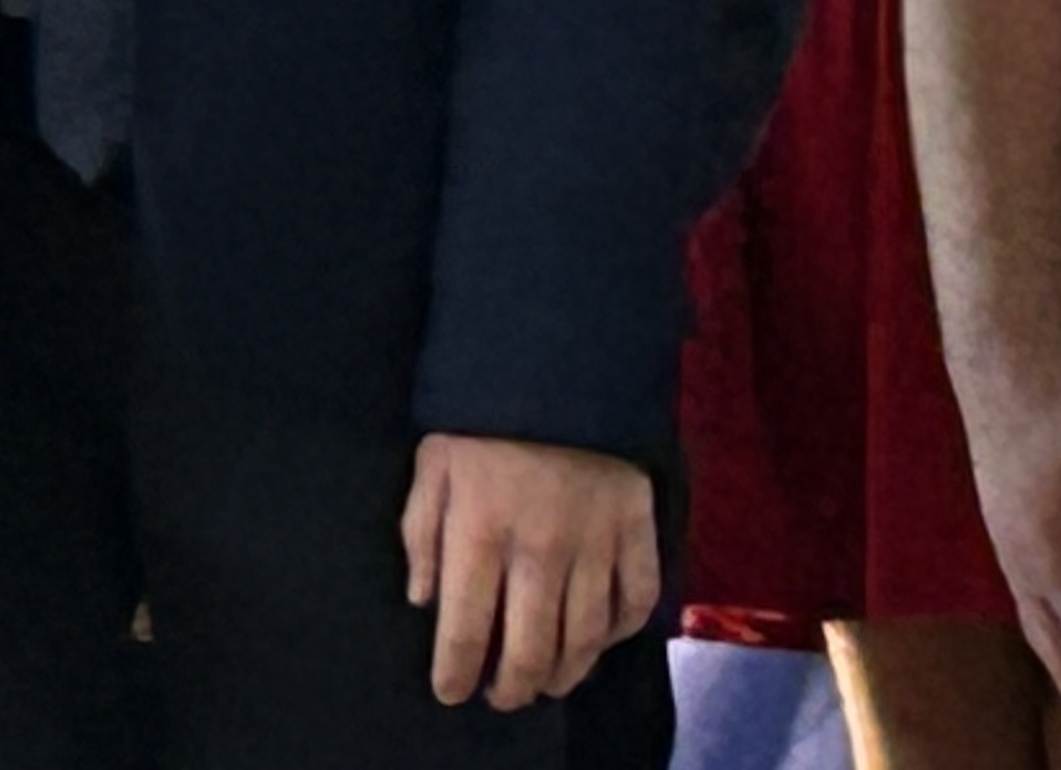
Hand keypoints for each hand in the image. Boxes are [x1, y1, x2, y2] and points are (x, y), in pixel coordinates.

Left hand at [402, 434, 658, 710]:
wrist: (560, 362)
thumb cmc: (481, 416)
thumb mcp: (432, 463)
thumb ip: (422, 533)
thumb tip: (423, 600)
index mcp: (480, 532)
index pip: (467, 628)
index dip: (456, 671)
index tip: (450, 693)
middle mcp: (540, 552)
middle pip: (531, 649)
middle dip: (512, 687)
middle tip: (500, 697)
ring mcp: (596, 546)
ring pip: (585, 640)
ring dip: (564, 674)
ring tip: (546, 684)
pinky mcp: (638, 533)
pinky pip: (636, 602)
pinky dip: (619, 634)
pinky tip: (598, 643)